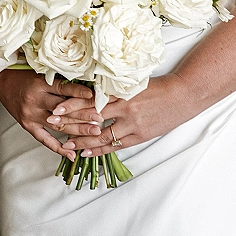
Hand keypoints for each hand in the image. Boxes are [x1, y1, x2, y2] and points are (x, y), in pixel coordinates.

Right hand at [0, 69, 99, 159]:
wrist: (2, 82)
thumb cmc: (24, 75)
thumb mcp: (41, 72)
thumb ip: (59, 80)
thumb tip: (85, 87)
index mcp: (39, 84)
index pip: (63, 89)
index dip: (80, 93)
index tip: (95, 97)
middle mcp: (35, 100)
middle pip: (63, 110)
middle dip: (84, 115)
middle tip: (101, 119)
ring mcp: (31, 115)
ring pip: (58, 125)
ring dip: (77, 130)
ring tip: (94, 133)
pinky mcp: (27, 125)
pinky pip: (44, 139)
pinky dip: (58, 148)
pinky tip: (71, 154)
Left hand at [46, 74, 191, 156]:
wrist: (183, 95)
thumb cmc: (158, 86)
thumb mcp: (134, 83)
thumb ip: (113, 89)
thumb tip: (91, 92)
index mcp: (122, 93)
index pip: (91, 100)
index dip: (72, 106)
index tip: (56, 109)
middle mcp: (125, 109)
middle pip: (91, 119)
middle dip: (70, 123)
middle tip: (52, 126)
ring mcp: (132, 124)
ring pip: (101, 135)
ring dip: (82, 140)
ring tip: (66, 143)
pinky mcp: (140, 136)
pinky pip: (116, 145)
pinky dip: (100, 149)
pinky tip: (86, 152)